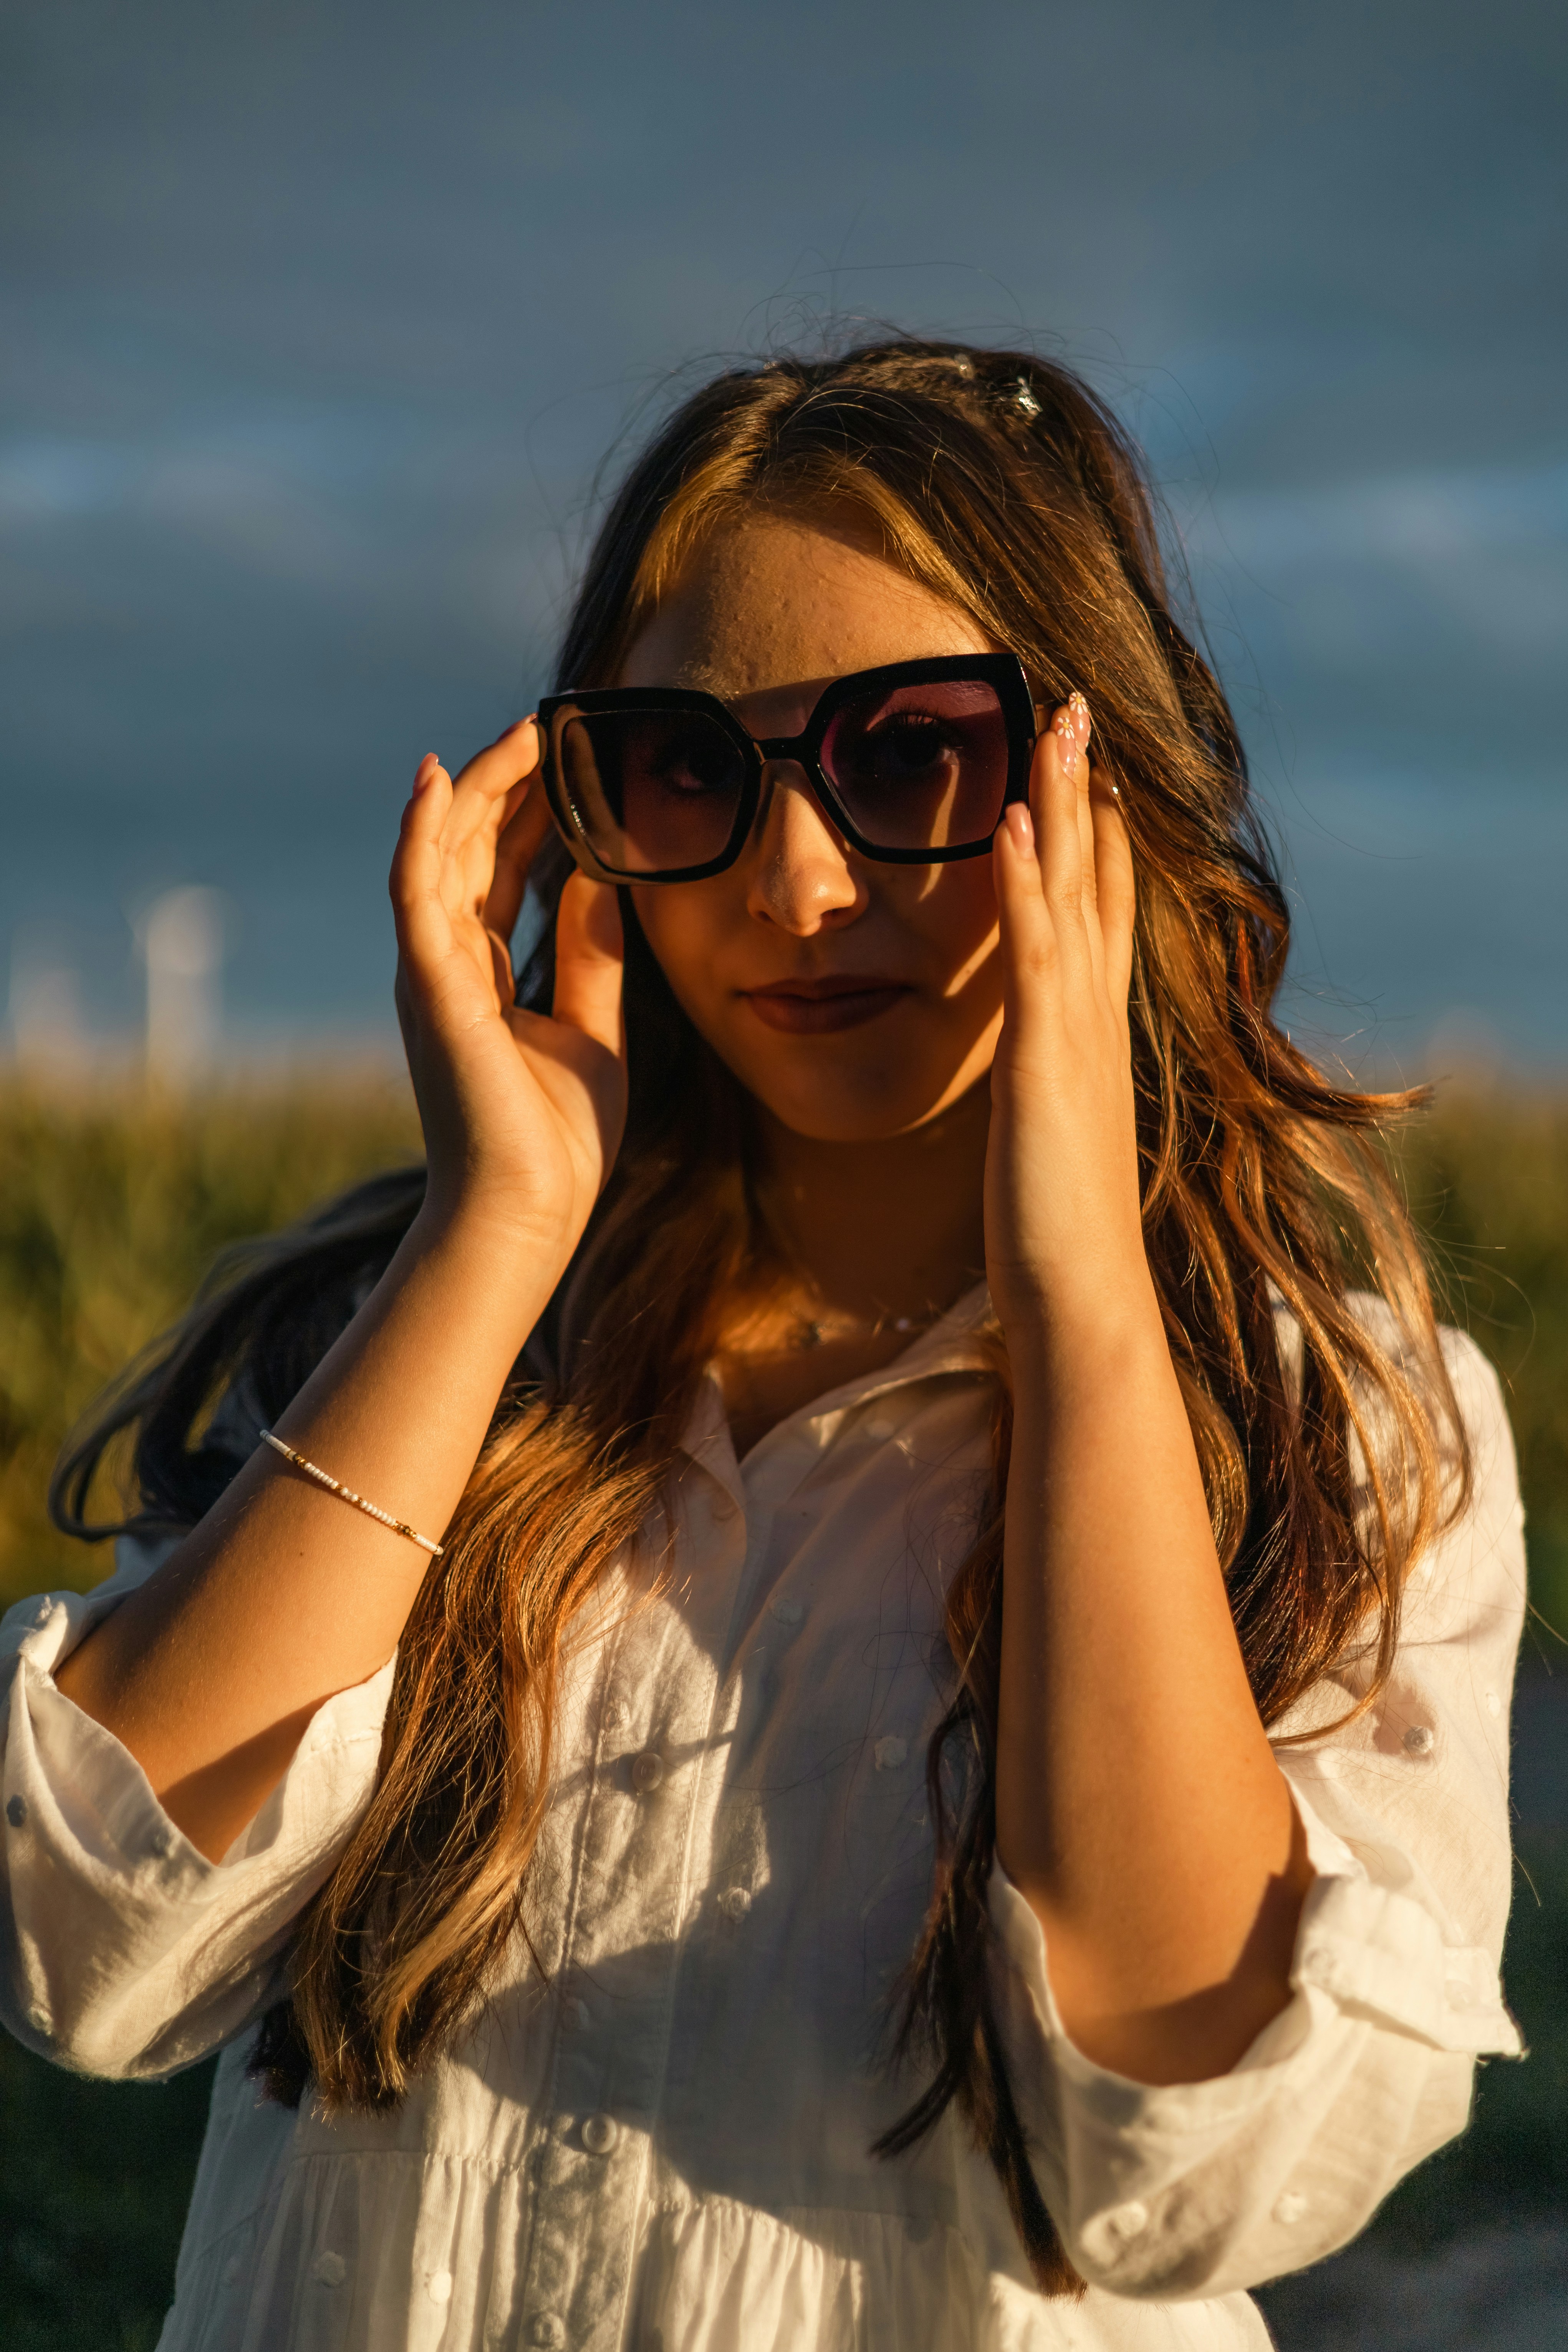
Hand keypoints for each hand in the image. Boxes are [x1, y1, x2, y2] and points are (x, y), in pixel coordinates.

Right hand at [391, 721, 626, 1271]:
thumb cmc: (557, 1140)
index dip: (532, 810)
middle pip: (470, 847)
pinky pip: (415, 893)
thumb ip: (592, 953)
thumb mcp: (595, 1027)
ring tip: (515, 730)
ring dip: (475, 788)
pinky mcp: (428, 988)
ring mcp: (431, 973)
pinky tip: (438, 781)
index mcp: (482, 975)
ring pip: (441, 852)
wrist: (532, 1213)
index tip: (568, 757)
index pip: (502, 868)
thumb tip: (599, 877)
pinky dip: (422, 834)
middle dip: (506, 783)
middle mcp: (446, 964)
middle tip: (546, 722)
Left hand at [984, 698, 1144, 1349]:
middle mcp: (1094, 1024)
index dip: (1098, 844)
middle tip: (1075, 709)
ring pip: (1074, 896)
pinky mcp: (1044, 1063)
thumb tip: (1038, 1085)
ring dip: (1062, 806)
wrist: (1081, 1302)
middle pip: (1096, 884)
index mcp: (1089, 1041)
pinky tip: (1014, 824)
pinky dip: (1028, 886)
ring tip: (1052, 723)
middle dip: (1086, 794)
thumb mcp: (1047, 1142)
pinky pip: (1034, 955)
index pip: (1099, 920)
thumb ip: (1045, 1099)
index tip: (1090, 776)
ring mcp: (1075, 1037)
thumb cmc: (1057, 1239)